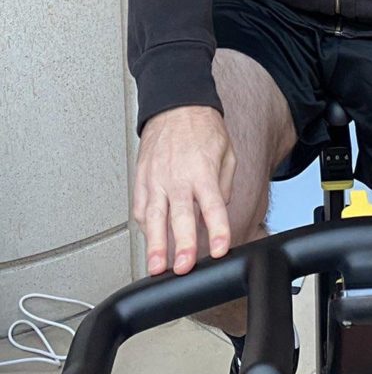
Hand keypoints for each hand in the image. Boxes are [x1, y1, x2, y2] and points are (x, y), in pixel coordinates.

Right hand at [133, 106, 236, 275]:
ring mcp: (156, 178)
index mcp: (202, 171)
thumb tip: (219, 211)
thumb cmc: (203, 129)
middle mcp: (177, 177)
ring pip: (154, 217)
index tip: (221, 249)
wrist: (176, 105)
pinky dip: (145, 227)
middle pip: (179, 217)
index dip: (218, 229)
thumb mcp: (227, 153)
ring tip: (155, 267)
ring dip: (154, 245)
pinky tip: (150, 240)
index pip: (213, 206)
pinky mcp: (142, 178)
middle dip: (181, 245)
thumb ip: (224, 186)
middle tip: (182, 268)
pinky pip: (141, 207)